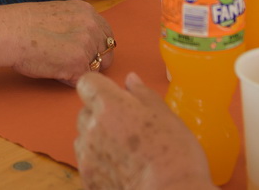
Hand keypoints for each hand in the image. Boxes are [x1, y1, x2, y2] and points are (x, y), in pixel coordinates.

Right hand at [0, 0, 117, 83]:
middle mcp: (91, 26)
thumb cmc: (23, 24)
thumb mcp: (58, 13)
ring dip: (78, 70)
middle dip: (92, 61)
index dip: (96, 47)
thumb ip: (76, 23)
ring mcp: (87, 45)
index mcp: (87, 11)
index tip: (84, 53)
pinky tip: (53, 69)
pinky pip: (81, 79)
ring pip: (94, 68)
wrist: (9, 32)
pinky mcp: (78, 64)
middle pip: (106, 53)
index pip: (106, 34)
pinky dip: (69, 79)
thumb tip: (84, 40)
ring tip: (56, 63)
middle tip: (70, 62)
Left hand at [75, 72, 214, 189]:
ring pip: (84, 137)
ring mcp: (87, 155)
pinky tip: (121, 167)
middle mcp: (92, 127)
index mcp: (109, 105)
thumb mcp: (165, 115)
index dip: (99, 87)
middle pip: (85, 111)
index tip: (113, 94)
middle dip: (100, 114)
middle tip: (127, 126)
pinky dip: (99, 162)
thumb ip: (142, 94)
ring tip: (125, 150)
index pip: (87, 83)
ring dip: (98, 138)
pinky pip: (87, 162)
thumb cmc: (174, 155)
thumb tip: (131, 80)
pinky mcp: (88, 179)